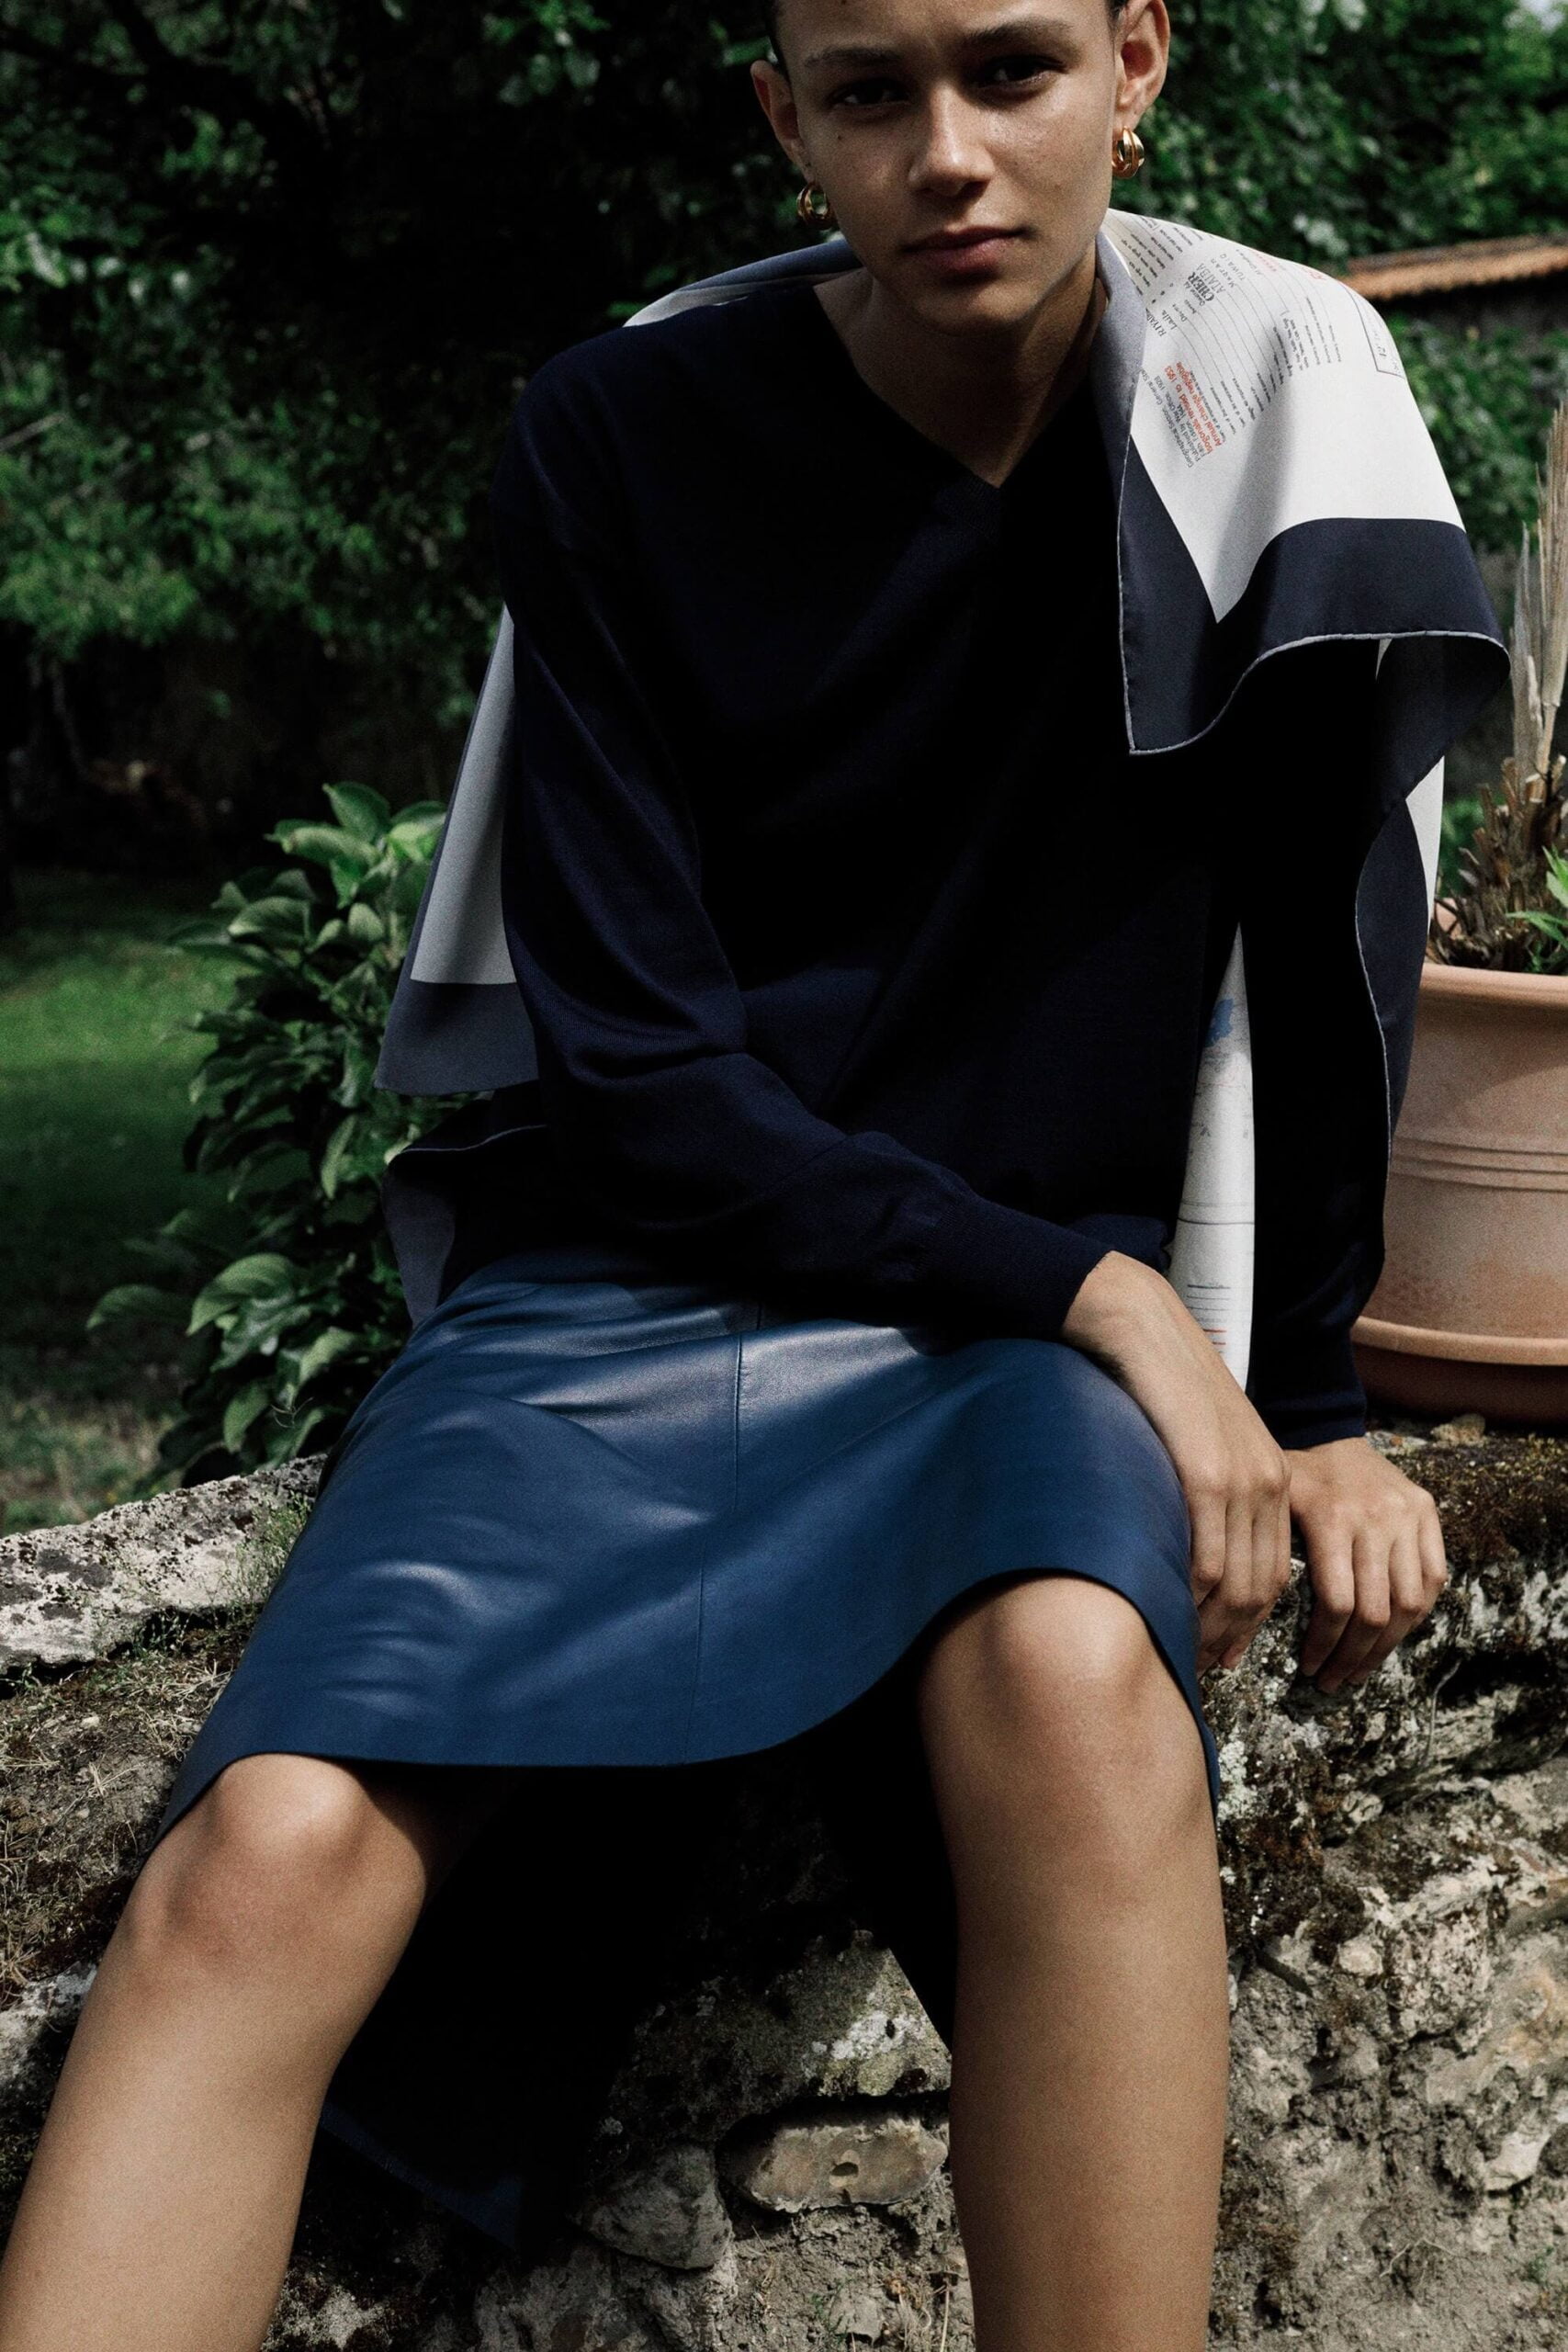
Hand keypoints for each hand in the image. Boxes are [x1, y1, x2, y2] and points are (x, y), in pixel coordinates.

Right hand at [1061, 1253, 1291, 1673]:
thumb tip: (1191, 1548)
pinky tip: (1171, 1612)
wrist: (1140, 1325)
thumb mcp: (1200, 1442)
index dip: (1250, 1621)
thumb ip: (1208, 1491)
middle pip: (1262, 1586)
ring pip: (1237, 1580)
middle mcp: (1269, 1481)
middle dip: (1233, 1634)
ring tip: (1186, 1652)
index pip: (1274, 1571)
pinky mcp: (1205, 1472)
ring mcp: (1240, 1477)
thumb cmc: (1157, 1385)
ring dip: (1212, 1625)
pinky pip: (1207, 1553)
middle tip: (1201, 1666)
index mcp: (1274, 1476)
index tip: (1222, 1652)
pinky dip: (1193, 1594)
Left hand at [1286, 1437, 1447, 1691]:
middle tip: (1333, 1681)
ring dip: (1386, 1647)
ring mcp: (1407, 1517)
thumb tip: (1232, 1622)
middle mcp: (1375, 1519)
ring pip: (1410, 1604)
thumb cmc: (1289, 1481)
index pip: (1336, 1602)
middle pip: (1375, 1611)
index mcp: (1331, 1519)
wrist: (1330, 1434)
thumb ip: (1263, 1556)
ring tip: (1361, 1670)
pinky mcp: (1428, 1515)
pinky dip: (1415, 1615)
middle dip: (1353, 1656)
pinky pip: (1432, 1579)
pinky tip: (1391, 1635)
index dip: (1324, 1645)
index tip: (1309, 1669)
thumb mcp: (1270, 1507)